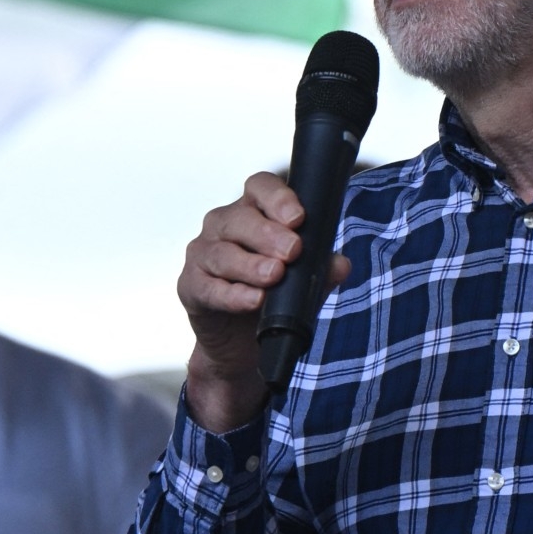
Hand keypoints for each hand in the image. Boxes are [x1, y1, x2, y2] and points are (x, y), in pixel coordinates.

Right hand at [177, 172, 349, 432]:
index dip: (277, 198)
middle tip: (292, 251)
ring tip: (274, 276)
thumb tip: (341, 264)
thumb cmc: (272, 299)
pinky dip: (232, 295)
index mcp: (253, 211)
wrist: (243, 346)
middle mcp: (223, 225)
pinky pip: (208, 287)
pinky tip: (253, 300)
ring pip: (222, 252)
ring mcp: (203, 254)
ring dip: (251, 265)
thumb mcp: (304, 283)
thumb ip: (321, 270)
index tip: (298, 217)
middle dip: (268, 234)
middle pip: (239, 218)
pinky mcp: (191, 286)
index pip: (260, 187)